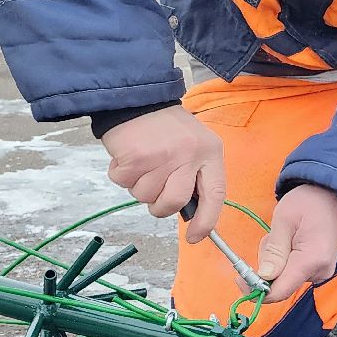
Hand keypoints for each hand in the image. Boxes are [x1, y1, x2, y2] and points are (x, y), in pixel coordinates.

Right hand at [101, 105, 225, 242]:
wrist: (139, 99)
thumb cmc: (168, 129)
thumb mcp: (195, 146)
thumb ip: (196, 176)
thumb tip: (192, 215)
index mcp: (210, 153)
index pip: (215, 195)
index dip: (207, 221)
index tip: (195, 237)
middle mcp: (189, 155)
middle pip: (175, 202)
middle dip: (161, 207)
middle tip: (155, 192)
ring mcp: (162, 156)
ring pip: (145, 195)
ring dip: (138, 186)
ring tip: (143, 162)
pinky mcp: (135, 157)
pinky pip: (124, 183)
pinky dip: (121, 175)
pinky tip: (128, 156)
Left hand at [256, 184, 336, 303]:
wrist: (336, 195)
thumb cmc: (310, 202)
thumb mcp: (284, 219)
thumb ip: (274, 251)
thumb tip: (264, 277)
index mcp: (311, 260)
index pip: (280, 291)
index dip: (256, 289)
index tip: (240, 278)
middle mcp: (320, 271)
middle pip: (280, 284)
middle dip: (267, 266)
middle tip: (271, 238)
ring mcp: (321, 271)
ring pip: (285, 277)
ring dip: (275, 260)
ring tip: (284, 234)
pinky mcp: (319, 269)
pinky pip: (293, 272)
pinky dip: (285, 259)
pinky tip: (290, 240)